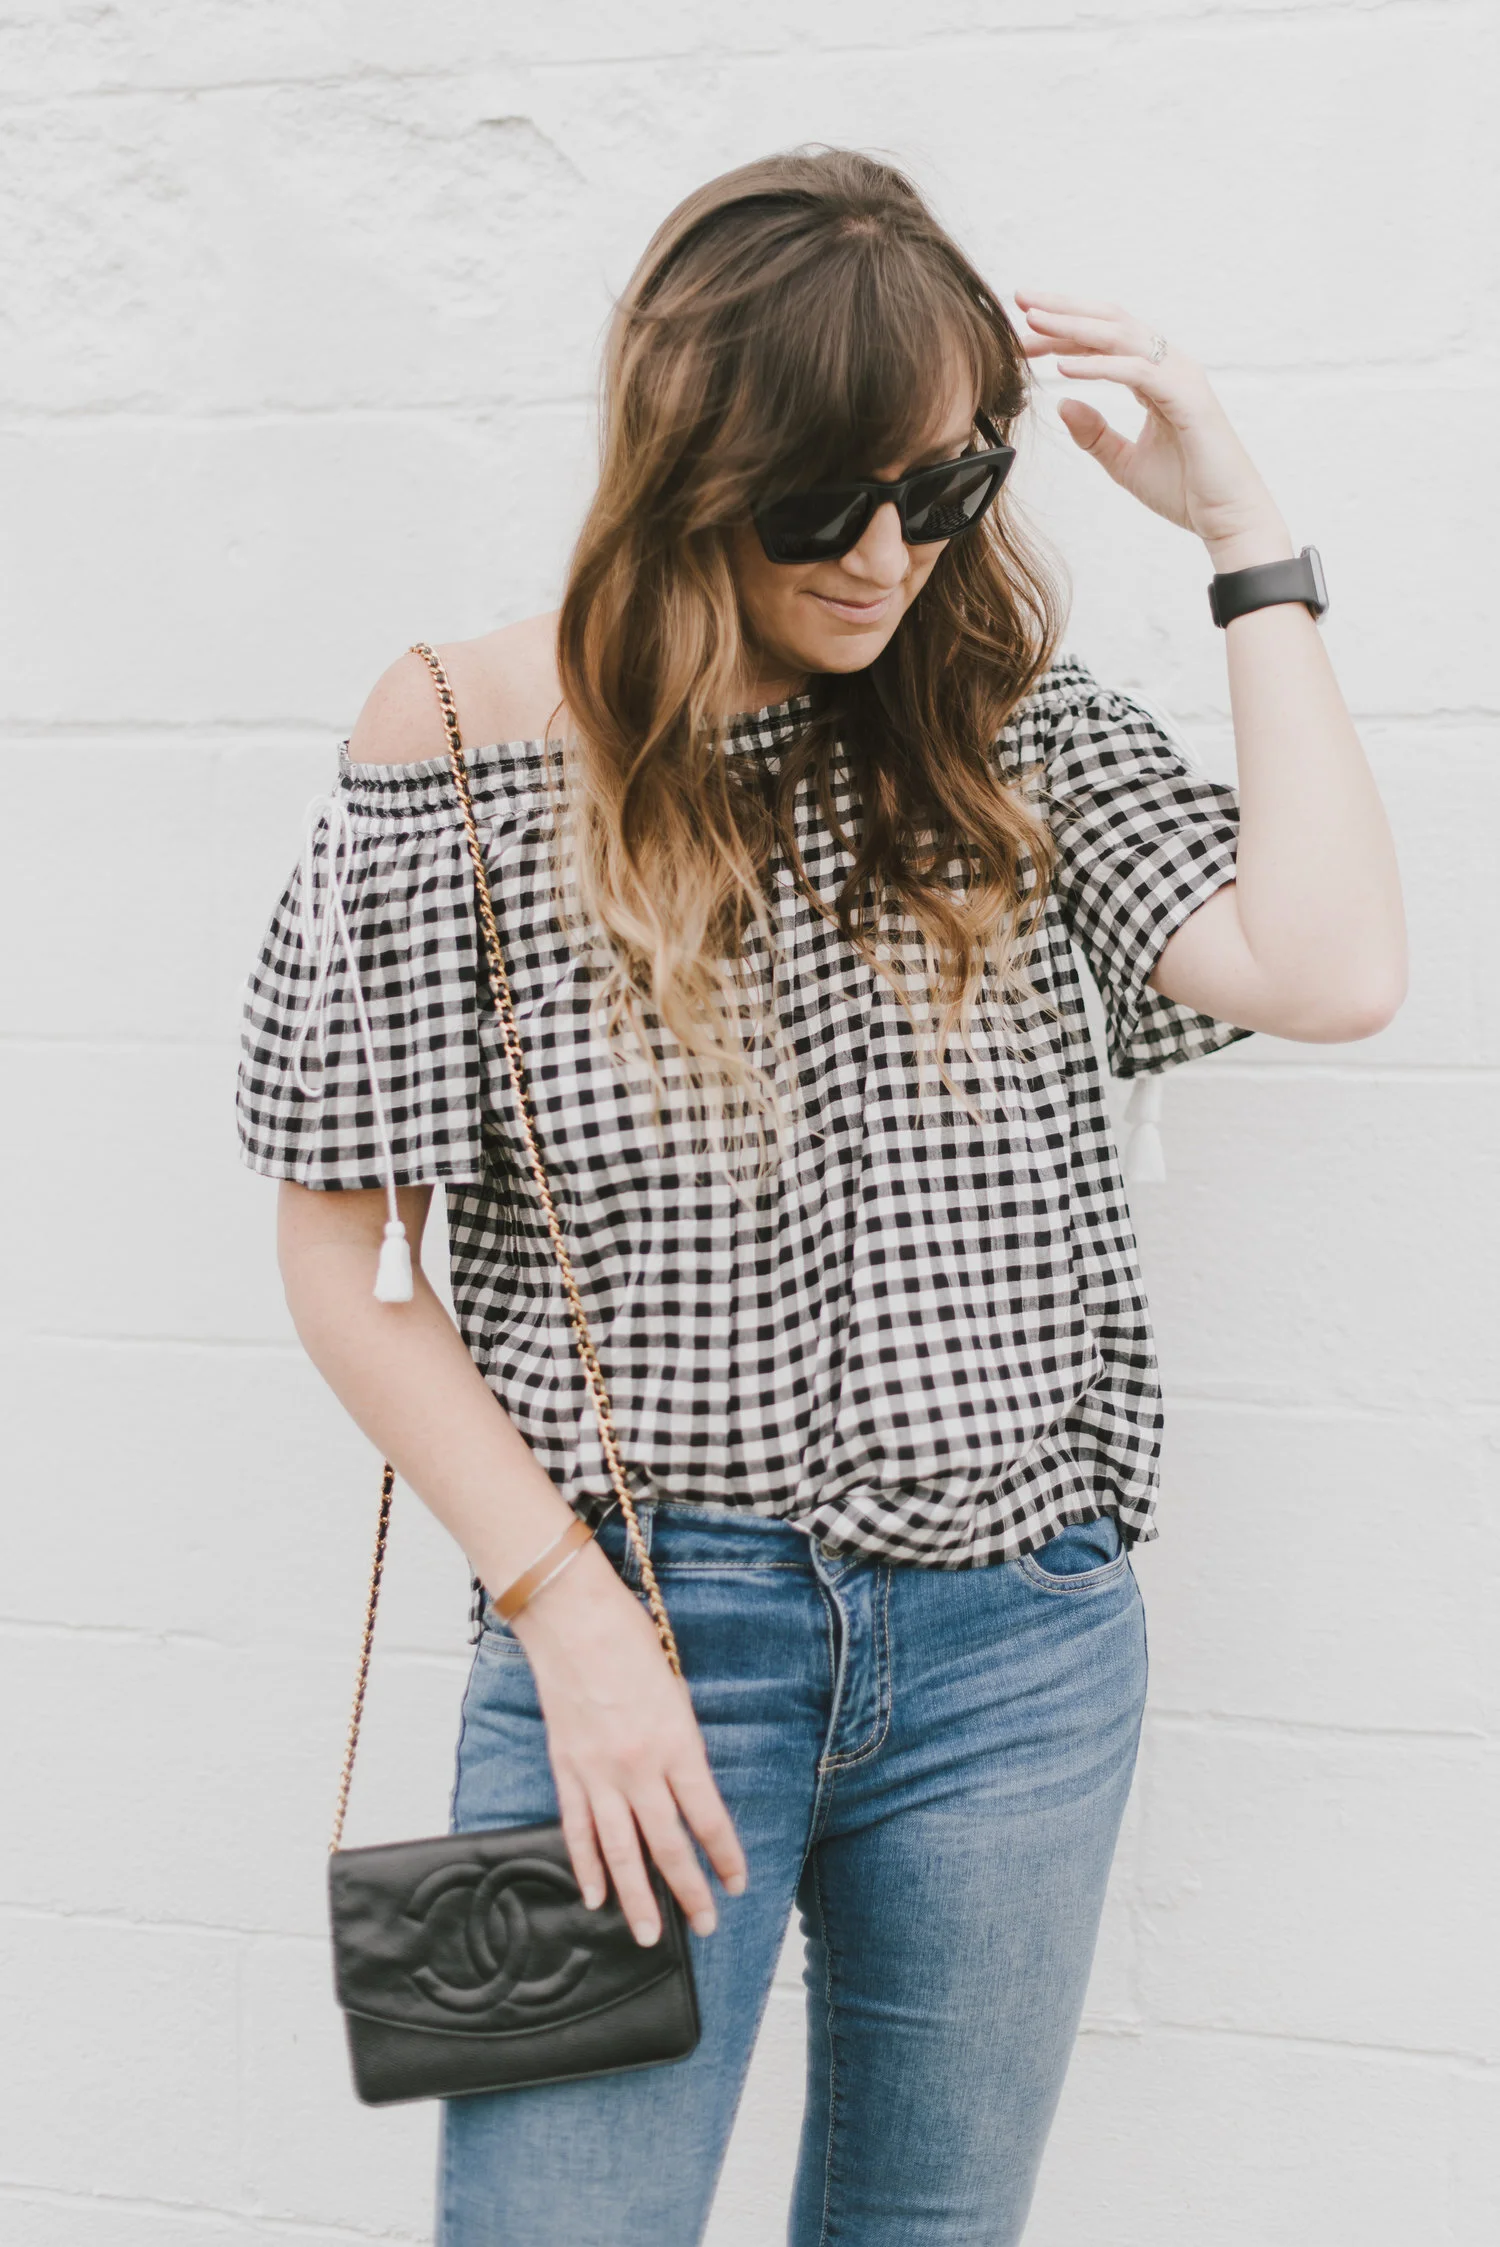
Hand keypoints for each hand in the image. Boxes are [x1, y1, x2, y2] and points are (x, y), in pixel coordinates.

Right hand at [508, 1537, 748, 1945]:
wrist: (572, 1619)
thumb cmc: (629, 1642)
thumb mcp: (676, 1691)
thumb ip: (682, 1743)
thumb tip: (688, 1787)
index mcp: (676, 1743)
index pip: (707, 1816)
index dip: (725, 1856)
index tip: (737, 1884)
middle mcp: (639, 1767)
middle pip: (668, 1844)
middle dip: (689, 1890)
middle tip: (704, 1926)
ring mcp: (598, 1773)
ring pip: (621, 1851)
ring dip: (636, 1897)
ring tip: (647, 1935)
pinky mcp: (567, 1770)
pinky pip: (578, 1829)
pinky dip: (586, 1866)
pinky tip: (595, 1896)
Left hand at [1015, 289, 1293, 572]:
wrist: (1228, 518)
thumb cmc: (1187, 490)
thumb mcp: (1125, 462)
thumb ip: (1094, 434)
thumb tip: (1062, 403)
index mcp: (1155, 375)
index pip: (1103, 339)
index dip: (1062, 330)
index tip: (1022, 329)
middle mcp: (1169, 365)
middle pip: (1110, 322)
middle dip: (1063, 310)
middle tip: (1020, 299)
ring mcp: (1180, 377)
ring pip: (1121, 337)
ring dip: (1074, 327)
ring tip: (1034, 322)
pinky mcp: (1186, 398)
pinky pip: (1136, 372)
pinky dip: (1098, 366)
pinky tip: (1063, 368)